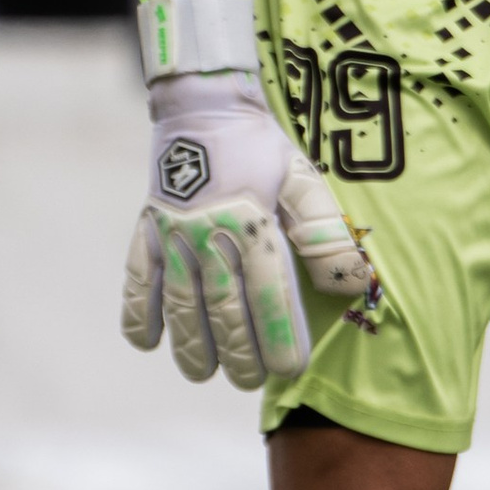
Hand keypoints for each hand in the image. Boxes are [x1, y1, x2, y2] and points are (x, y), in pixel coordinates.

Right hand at [122, 80, 385, 388]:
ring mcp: (174, 236)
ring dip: (190, 344)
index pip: (268, 294)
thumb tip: (351, 283)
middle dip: (237, 353)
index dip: (278, 336)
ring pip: (179, 304)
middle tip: (248, 381)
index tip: (289, 370)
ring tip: (202, 374)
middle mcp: (211, 236)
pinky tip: (146, 342)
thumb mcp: (304, 180)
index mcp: (255, 225)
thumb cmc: (261, 150)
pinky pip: (138, 279)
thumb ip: (326, 234)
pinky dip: (138, 312)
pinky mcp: (149, 231)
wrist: (202, 108)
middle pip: (223, 310)